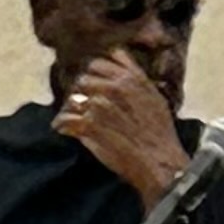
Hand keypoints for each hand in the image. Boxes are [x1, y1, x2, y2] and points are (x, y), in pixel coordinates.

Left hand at [54, 54, 186, 202]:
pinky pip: (64, 119)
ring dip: (72, 107)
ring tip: (75, 117)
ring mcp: (99, 105)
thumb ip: (138, 80)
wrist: (159, 161)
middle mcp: (114, 87)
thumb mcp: (156, 98)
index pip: (100, 62)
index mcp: (131, 78)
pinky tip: (65, 129)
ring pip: (73, 97)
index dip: (95, 71)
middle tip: (85, 102)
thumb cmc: (161, 133)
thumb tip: (122, 67)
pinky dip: (62, 125)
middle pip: (84, 78)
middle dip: (83, 89)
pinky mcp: (88, 125)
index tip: (95, 81)